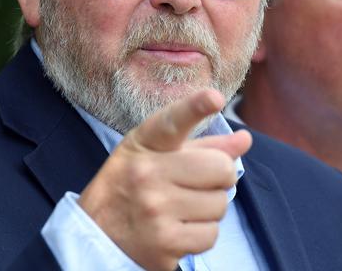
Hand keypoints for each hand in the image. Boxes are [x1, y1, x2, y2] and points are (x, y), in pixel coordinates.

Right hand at [78, 89, 251, 270]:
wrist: (96, 234)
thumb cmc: (131, 184)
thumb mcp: (153, 153)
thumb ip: (200, 145)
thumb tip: (245, 139)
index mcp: (144, 145)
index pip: (172, 122)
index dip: (195, 108)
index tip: (214, 97)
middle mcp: (147, 174)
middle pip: (221, 168)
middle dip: (219, 176)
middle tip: (198, 182)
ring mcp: (155, 211)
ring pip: (220, 205)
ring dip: (209, 207)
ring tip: (181, 207)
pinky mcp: (165, 244)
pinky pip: (211, 235)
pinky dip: (201, 233)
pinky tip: (179, 228)